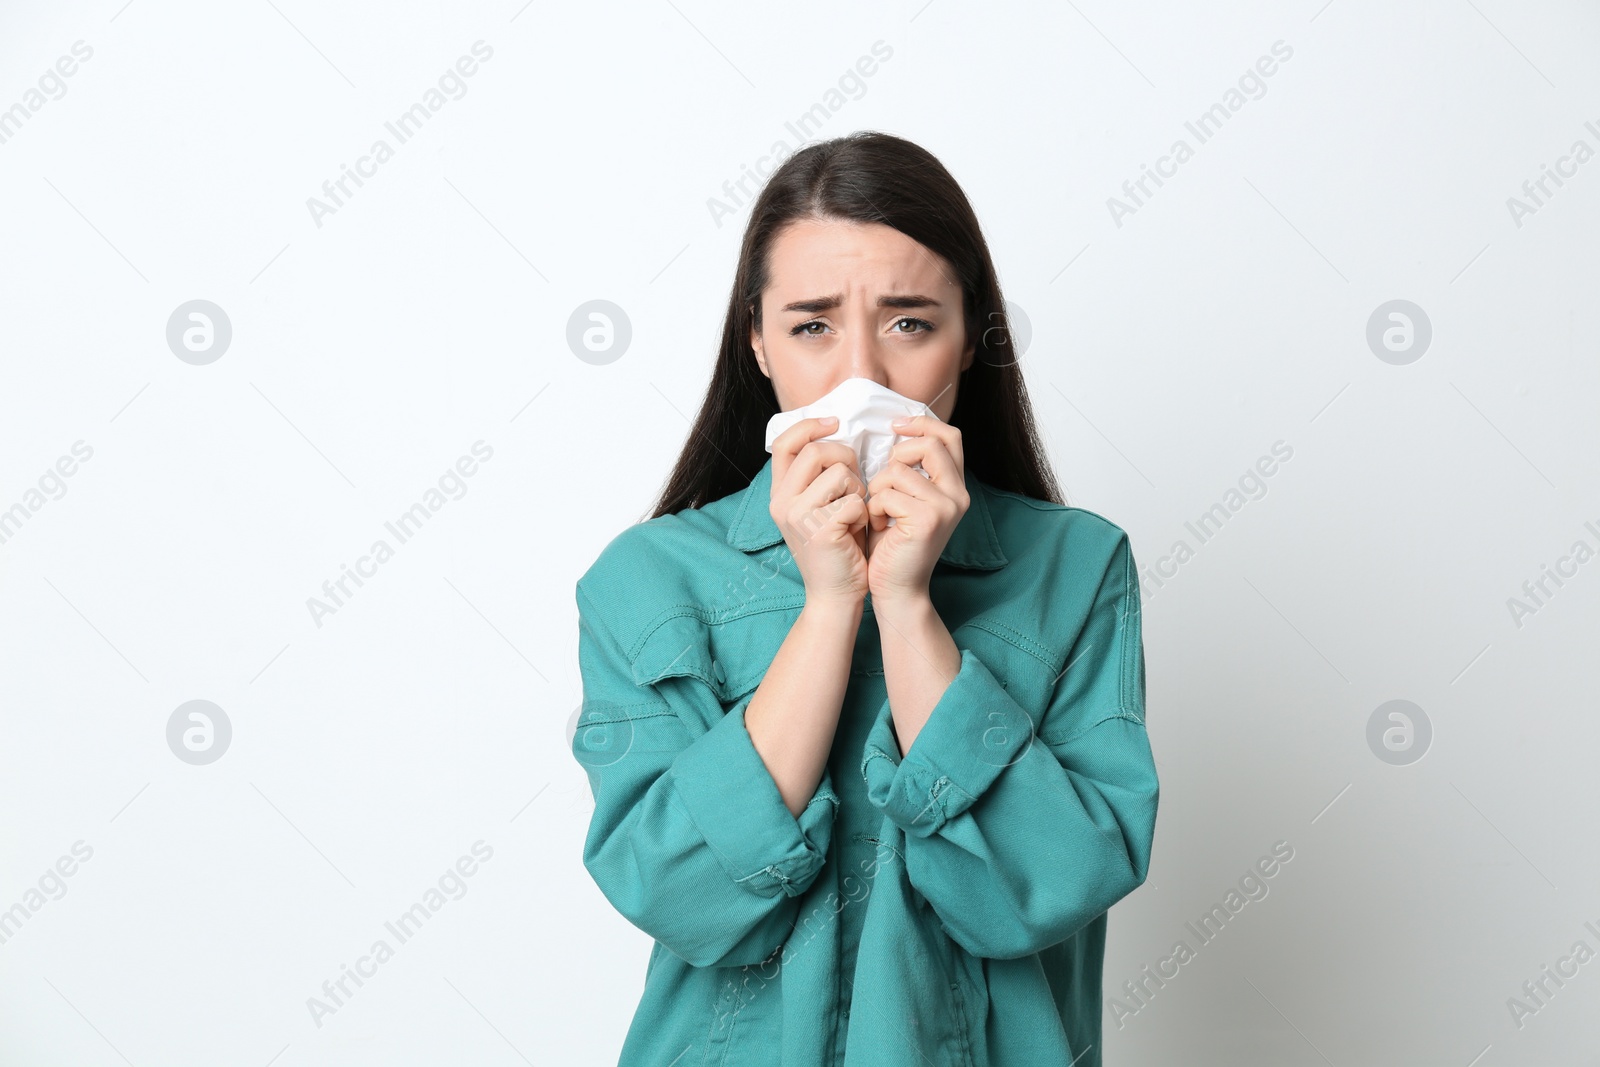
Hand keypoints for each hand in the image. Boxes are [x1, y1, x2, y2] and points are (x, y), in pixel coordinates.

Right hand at [769, 415, 870, 606]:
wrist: (835, 594)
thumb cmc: (838, 546)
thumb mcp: (821, 504)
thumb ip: (821, 473)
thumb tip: (837, 432)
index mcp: (779, 492)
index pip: (784, 441)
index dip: (810, 425)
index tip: (835, 422)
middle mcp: (781, 502)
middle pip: (816, 450)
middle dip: (846, 459)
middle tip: (855, 483)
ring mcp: (797, 516)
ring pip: (839, 473)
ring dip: (858, 488)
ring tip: (856, 511)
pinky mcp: (819, 530)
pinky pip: (853, 500)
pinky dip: (864, 512)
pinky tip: (858, 529)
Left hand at [864, 415, 967, 605]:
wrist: (896, 588)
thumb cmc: (892, 543)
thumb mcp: (905, 498)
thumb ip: (910, 469)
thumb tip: (895, 427)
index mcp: (956, 486)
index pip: (949, 435)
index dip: (922, 424)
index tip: (895, 427)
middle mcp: (959, 494)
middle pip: (929, 444)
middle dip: (897, 456)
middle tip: (884, 482)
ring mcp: (946, 507)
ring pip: (899, 470)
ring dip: (878, 489)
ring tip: (880, 512)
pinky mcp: (928, 520)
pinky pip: (888, 494)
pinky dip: (874, 508)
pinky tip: (879, 527)